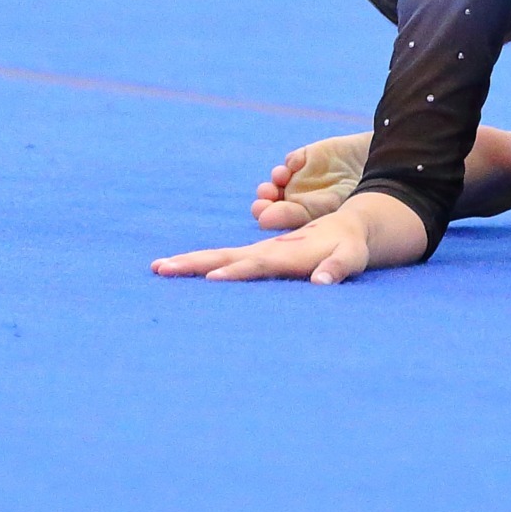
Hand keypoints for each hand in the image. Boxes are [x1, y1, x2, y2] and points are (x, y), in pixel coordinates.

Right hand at [156, 199, 396, 284]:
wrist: (347, 228)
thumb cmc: (350, 247)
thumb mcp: (351, 258)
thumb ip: (337, 268)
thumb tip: (323, 283)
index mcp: (286, 254)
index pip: (256, 264)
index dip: (236, 271)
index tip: (212, 277)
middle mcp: (267, 250)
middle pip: (225, 256)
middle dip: (195, 263)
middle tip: (162, 268)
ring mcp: (259, 252)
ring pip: (218, 256)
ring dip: (190, 261)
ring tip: (158, 267)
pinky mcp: (256, 255)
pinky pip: (223, 259)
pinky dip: (200, 263)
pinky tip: (178, 269)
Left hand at [252, 132, 370, 230]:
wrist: (378, 166)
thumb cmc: (364, 195)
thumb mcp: (346, 214)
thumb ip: (323, 227)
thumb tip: (305, 251)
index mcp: (306, 216)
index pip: (282, 220)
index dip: (271, 218)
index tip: (264, 217)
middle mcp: (298, 198)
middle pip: (271, 202)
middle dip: (263, 202)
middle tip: (261, 202)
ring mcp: (300, 177)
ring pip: (277, 181)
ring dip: (273, 181)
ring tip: (279, 179)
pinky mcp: (305, 157)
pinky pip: (291, 160)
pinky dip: (290, 162)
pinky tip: (294, 165)